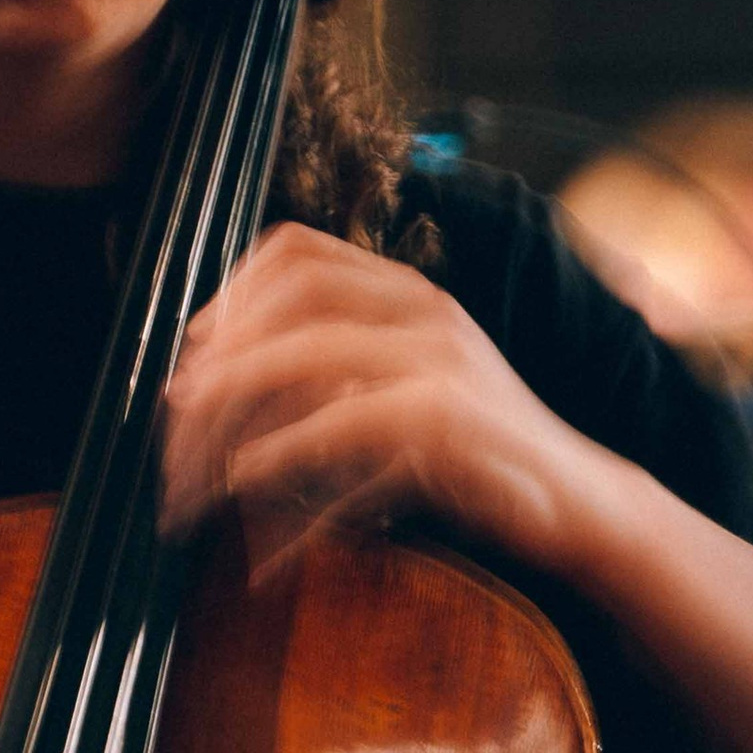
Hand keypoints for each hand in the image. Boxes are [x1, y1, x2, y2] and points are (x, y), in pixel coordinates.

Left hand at [162, 226, 603, 569]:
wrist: (576, 501)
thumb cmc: (478, 456)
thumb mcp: (401, 394)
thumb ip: (330, 377)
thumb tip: (221, 389)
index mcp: (408, 292)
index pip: (299, 250)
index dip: (232, 291)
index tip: (194, 345)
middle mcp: (423, 309)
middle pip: (290, 297)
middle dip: (221, 351)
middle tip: (176, 408)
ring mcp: (438, 358)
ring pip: (304, 355)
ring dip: (233, 407)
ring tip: (192, 456)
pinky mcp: (446, 417)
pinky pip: (340, 420)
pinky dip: (279, 449)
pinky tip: (244, 477)